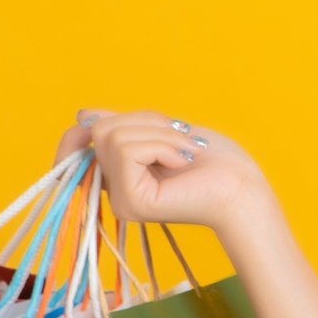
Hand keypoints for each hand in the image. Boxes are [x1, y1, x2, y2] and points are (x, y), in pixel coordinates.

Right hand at [55, 107, 275, 234]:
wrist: (242, 187)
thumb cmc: (212, 159)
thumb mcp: (162, 131)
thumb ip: (125, 126)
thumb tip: (83, 115)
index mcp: (116, 175)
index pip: (75, 144)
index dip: (79, 128)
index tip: (90, 119)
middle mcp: (112, 192)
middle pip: (99, 129)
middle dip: (145, 121)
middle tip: (179, 139)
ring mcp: (120, 200)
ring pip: (114, 137)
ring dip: (159, 134)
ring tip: (184, 152)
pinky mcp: (131, 202)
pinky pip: (128, 151)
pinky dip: (162, 146)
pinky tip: (182, 162)